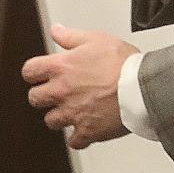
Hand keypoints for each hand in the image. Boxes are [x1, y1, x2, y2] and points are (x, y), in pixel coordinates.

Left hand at [21, 25, 135, 148]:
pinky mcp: (87, 131)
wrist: (143, 87)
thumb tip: (56, 31)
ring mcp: (73, 113)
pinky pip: (75, 141)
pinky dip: (79, 138)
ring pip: (51, 120)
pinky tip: (86, 130)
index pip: (30, 71)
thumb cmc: (125, 64)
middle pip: (35, 98)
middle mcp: (62, 91)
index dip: (34, 73)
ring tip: (74, 111)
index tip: (40, 75)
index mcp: (62, 67)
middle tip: (57, 93)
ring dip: (60, 117)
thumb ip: (71, 37)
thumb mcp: (97, 39)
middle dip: (44, 96)